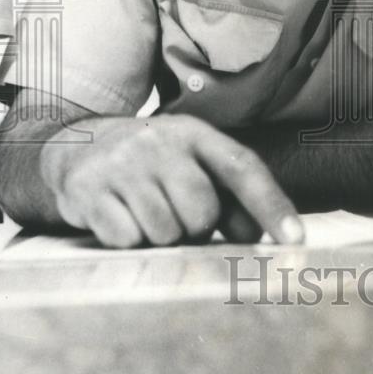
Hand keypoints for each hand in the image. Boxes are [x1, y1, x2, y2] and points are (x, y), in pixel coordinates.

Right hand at [42, 113, 303, 248]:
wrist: (76, 147)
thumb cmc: (150, 165)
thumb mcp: (190, 164)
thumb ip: (227, 197)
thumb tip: (251, 236)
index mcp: (195, 133)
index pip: (242, 168)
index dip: (272, 205)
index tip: (296, 240)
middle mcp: (160, 141)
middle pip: (201, 214)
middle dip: (193, 227)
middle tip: (173, 212)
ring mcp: (122, 162)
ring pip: (163, 232)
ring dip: (158, 235)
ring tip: (143, 210)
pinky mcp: (88, 188)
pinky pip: (126, 238)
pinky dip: (125, 239)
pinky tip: (116, 214)